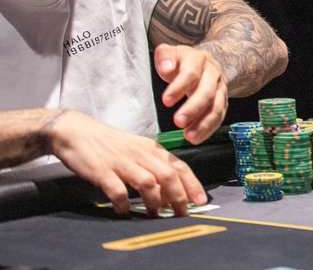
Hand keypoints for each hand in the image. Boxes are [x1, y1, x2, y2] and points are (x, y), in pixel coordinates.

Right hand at [45, 110, 206, 215]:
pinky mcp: (102, 171)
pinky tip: (123, 211)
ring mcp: (122, 162)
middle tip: (181, 214)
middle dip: (179, 197)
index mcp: (152, 149)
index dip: (192, 184)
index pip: (179, 166)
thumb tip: (170, 193)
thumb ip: (153, 167)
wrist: (77, 132)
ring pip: (148, 183)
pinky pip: (118, 191)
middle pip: (168, 176)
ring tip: (154, 215)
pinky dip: (124, 204)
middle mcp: (141, 154)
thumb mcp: (137, 150)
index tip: (200, 201)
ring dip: (154, 202)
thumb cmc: (109, 144)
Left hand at [154, 44, 227, 143]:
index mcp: (198, 59)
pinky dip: (208, 129)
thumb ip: (165, 56)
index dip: (179, 87)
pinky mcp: (223, 102)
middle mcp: (213, 73)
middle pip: (207, 92)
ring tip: (188, 136)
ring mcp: (220, 88)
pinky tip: (196, 137)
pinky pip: (219, 116)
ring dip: (204, 123)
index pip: (191, 72)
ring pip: (217, 106)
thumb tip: (166, 67)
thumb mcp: (171, 53)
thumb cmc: (181, 62)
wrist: (203, 63)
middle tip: (178, 121)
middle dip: (193, 108)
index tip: (166, 101)